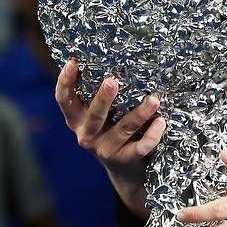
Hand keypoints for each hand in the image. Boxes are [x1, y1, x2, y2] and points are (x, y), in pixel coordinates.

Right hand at [55, 58, 165, 212]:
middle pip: (94, 116)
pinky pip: (140, 147)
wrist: (125, 172)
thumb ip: (97, 94)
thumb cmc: (111, 130)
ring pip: (123, 129)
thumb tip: (107, 55)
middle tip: (112, 81)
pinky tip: (161, 122)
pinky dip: (152, 135)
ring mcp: (105, 149)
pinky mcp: (125, 160)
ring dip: (139, 114)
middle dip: (103, 98)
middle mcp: (87, 135)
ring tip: (153, 100)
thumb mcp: (99, 115)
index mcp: (76, 120)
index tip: (72, 63)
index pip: (64, 101)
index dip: (65, 82)